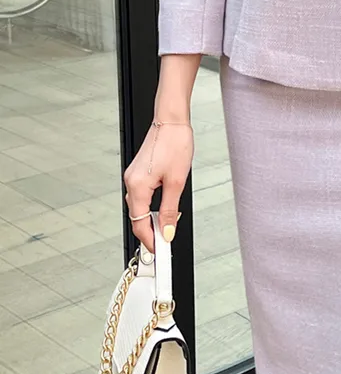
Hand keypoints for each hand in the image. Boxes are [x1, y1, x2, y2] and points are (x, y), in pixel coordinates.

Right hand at [122, 119, 193, 253]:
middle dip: (150, 233)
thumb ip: (170, 210)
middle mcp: (131, 181)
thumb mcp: (177, 182)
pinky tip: (160, 213)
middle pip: (137, 217)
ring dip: (150, 221)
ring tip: (165, 232)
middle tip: (165, 245)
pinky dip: (150, 208)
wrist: (171, 121)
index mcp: (137, 186)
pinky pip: (141, 197)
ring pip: (139, 207)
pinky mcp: (138, 172)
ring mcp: (133, 177)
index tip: (160, 252)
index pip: (139, 223)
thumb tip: (167, 231)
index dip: (150, 240)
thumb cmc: (175, 143)